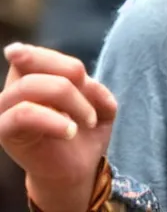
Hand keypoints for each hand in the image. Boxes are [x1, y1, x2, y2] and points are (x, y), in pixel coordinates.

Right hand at [0, 43, 116, 211]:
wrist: (76, 169)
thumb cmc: (84, 130)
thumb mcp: (99, 103)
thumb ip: (95, 87)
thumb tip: (87, 82)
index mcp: (31, 77)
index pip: (32, 54)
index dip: (54, 58)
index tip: (80, 76)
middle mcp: (12, 91)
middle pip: (31, 64)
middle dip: (71, 76)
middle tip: (91, 105)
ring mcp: (5, 112)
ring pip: (28, 86)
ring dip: (69, 99)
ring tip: (88, 120)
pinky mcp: (5, 134)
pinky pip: (22, 115)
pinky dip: (52, 119)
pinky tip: (70, 130)